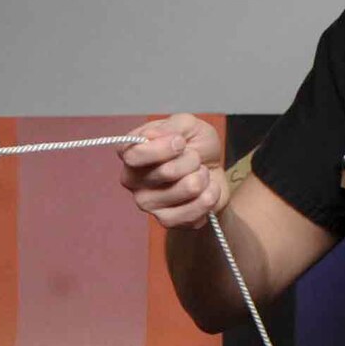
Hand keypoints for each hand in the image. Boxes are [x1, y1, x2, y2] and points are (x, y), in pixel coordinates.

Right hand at [119, 113, 228, 230]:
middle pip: (166, 172)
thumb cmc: (195, 145)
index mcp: (131, 153)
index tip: (180, 142)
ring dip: (203, 176)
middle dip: (192, 160)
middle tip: (194, 158)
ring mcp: (147, 204)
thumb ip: (170, 126)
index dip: (162, 148)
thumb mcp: (186, 124)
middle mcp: (132, 180)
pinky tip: (206, 190)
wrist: (213, 169)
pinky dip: (210, 195)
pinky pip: (194, 210)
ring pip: (187, 189)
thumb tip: (152, 137)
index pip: (133, 155)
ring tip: (200, 173)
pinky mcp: (166, 221)